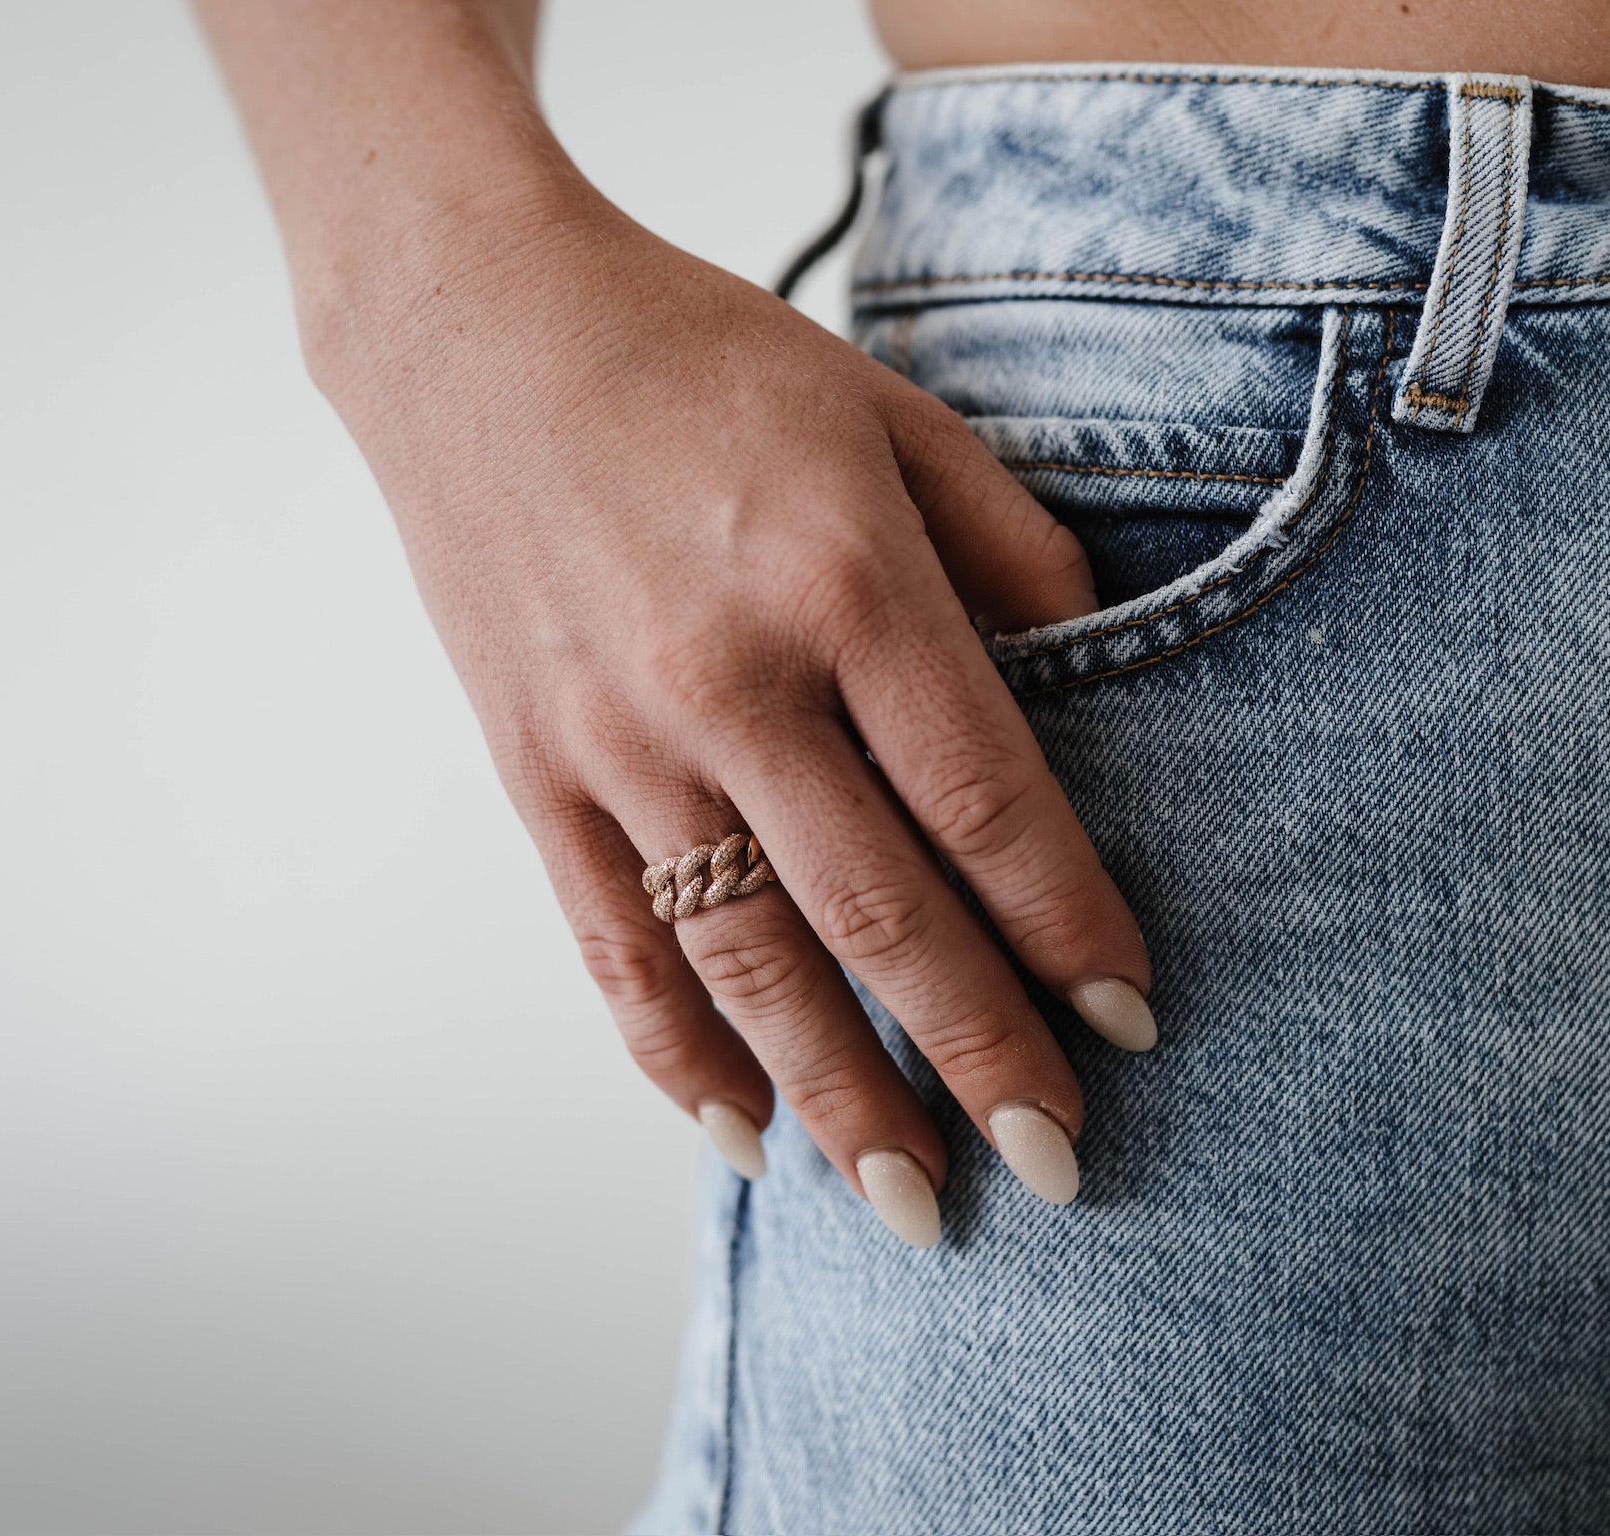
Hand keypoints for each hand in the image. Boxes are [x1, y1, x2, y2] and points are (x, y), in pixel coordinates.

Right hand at [308, 183, 1154, 1246]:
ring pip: (748, 967)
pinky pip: (612, 950)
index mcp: (844, 584)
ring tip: (920, 1204)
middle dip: (983, 1053)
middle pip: (883, 914)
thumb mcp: (890, 413)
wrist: (475, 328)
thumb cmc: (702, 360)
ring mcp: (620, 744)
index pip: (988, 802)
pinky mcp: (537, 775)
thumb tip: (1092, 665)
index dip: (1070, 925)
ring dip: (841, 1099)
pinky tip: (745, 1137)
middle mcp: (731, 683)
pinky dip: (679, 1058)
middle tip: (1062, 1163)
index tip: (1134, 1019)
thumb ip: (1007, 546)